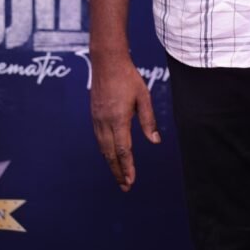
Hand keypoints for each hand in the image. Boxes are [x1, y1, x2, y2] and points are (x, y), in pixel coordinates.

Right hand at [91, 54, 160, 190]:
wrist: (107, 63)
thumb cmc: (128, 78)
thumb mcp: (143, 97)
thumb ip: (148, 120)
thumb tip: (155, 141)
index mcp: (119, 119)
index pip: (123, 150)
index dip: (127, 167)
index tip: (131, 181)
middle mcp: (105, 122)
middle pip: (110, 154)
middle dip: (118, 172)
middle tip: (125, 187)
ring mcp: (97, 119)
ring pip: (103, 148)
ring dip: (111, 164)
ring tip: (119, 176)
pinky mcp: (94, 115)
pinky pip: (99, 139)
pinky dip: (105, 151)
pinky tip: (111, 156)